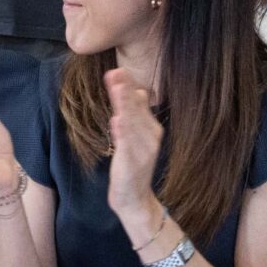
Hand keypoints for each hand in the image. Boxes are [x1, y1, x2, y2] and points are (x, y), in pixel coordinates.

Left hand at [102, 69, 165, 227]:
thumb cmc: (132, 164)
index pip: (139, 102)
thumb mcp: (136, 136)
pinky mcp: (132, 163)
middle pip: (136, 109)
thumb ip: (136, 114)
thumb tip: (137, 89)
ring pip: (132, 123)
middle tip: (115, 71)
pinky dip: (123, 133)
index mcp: (151, 128)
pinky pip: (127, 145)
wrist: (134, 198)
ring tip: (116, 89)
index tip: (119, 69)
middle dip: (125, 91)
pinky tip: (117, 120)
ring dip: (124, 105)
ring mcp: (142, 150)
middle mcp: (150, 137)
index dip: (129, 86)